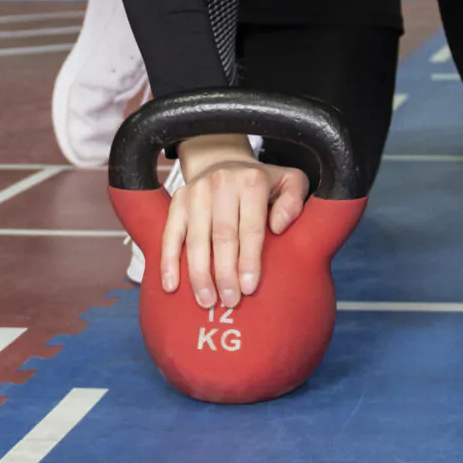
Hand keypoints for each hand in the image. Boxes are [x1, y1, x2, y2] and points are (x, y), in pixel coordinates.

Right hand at [160, 134, 309, 308]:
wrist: (224, 160)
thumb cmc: (262, 182)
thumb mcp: (290, 182)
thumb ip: (293, 201)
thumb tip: (279, 226)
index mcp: (251, 181)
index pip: (250, 227)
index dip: (249, 259)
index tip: (249, 288)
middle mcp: (221, 183)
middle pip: (222, 236)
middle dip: (225, 273)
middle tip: (230, 302)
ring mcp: (196, 192)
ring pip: (196, 239)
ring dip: (199, 274)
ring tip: (207, 301)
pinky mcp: (178, 200)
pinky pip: (170, 234)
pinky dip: (169, 261)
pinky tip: (172, 285)